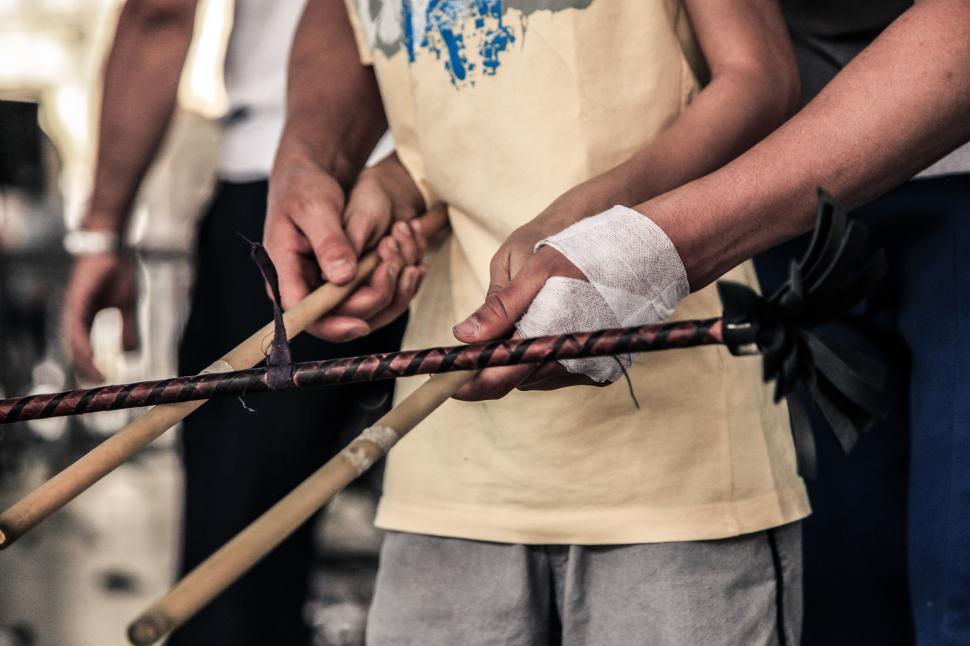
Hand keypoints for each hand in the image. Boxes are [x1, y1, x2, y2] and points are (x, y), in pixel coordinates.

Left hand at [63, 251, 138, 381]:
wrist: (114, 247)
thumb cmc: (119, 272)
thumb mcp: (129, 307)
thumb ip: (128, 329)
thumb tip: (130, 355)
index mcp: (87, 316)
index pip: (85, 345)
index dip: (92, 363)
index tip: (104, 378)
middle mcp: (76, 314)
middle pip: (76, 347)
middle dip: (85, 367)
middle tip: (99, 382)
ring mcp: (74, 307)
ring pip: (73, 341)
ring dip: (82, 360)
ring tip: (95, 375)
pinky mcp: (75, 300)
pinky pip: (75, 327)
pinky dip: (81, 344)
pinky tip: (88, 355)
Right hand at [266, 150, 446, 340]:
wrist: (312, 174)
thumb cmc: (305, 186)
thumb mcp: (316, 208)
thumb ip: (329, 242)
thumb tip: (342, 278)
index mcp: (284, 271)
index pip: (303, 314)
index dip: (332, 326)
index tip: (361, 325)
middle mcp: (303, 285)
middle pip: (338, 318)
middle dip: (372, 299)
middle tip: (396, 268)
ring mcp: (324, 285)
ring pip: (360, 311)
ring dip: (390, 293)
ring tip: (411, 265)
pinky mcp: (344, 280)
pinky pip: (370, 296)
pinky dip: (394, 285)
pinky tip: (413, 267)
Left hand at [451, 223, 599, 400]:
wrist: (641, 252)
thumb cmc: (585, 250)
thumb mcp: (534, 267)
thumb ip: (500, 305)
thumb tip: (462, 335)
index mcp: (551, 337)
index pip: (500, 377)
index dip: (469, 383)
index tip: (445, 381)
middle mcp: (573, 363)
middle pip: (516, 377)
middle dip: (494, 362)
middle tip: (476, 341)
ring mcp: (590, 370)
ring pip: (534, 375)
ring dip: (518, 357)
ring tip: (519, 320)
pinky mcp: (600, 370)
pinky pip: (556, 370)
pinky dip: (540, 355)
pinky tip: (543, 325)